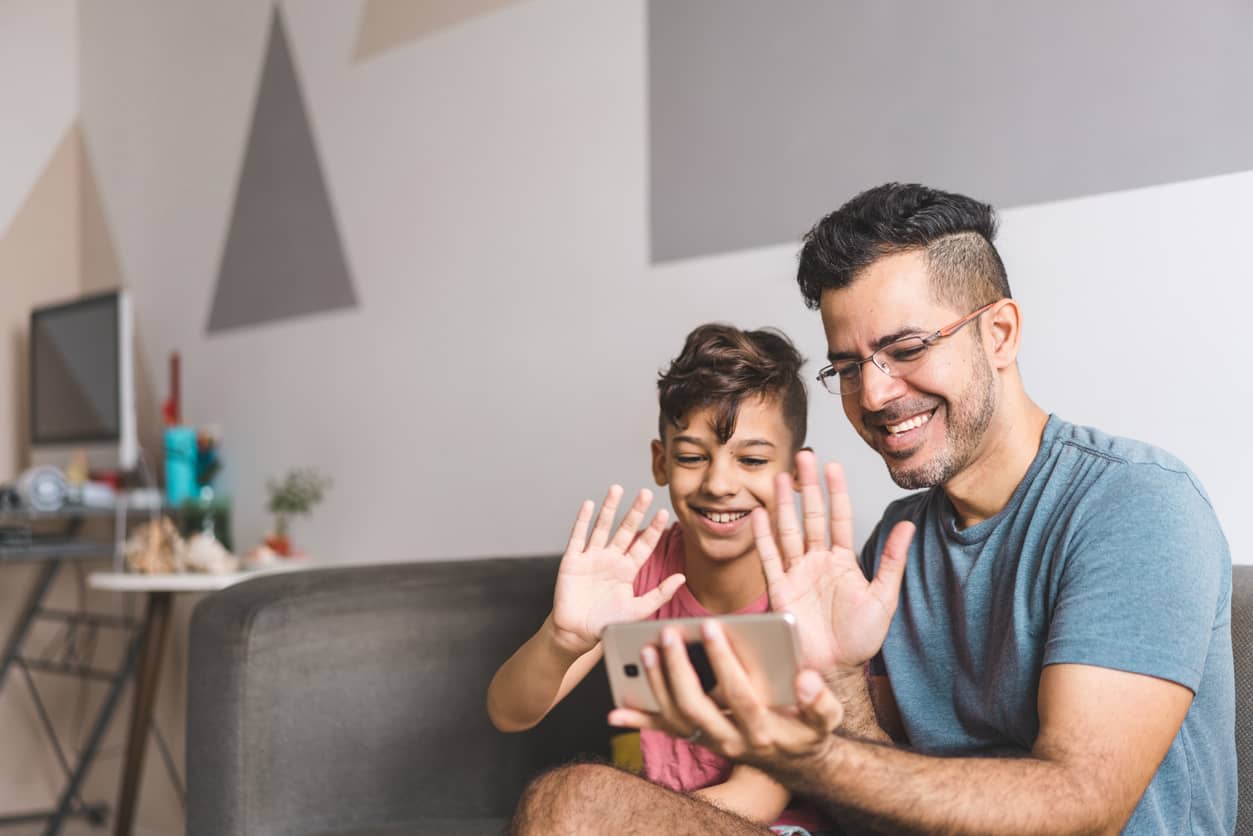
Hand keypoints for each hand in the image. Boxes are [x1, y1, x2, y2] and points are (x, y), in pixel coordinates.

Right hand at [550, 486, 681, 654]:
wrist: (577, 633)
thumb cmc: (607, 623)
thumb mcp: (638, 610)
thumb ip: (660, 594)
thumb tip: (682, 578)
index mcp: (627, 570)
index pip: (643, 545)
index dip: (653, 529)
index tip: (664, 513)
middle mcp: (611, 560)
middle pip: (625, 530)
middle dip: (635, 511)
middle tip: (646, 493)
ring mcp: (591, 558)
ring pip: (602, 527)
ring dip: (609, 508)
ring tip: (617, 489)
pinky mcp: (572, 561)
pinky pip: (578, 537)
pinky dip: (582, 521)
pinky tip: (589, 505)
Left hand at [607, 620, 842, 766]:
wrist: (791, 760)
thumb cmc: (807, 729)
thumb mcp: (825, 718)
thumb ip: (819, 700)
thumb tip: (805, 679)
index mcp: (762, 729)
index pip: (738, 693)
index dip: (723, 661)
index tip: (710, 626)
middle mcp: (730, 738)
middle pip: (695, 705)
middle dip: (678, 668)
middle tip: (667, 632)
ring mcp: (708, 740)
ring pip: (674, 716)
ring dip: (656, 684)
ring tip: (645, 650)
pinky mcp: (695, 738)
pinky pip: (663, 731)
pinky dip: (637, 720)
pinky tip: (614, 710)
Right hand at [756, 452, 914, 679]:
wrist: (833, 671)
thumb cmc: (858, 639)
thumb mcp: (883, 598)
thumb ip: (891, 560)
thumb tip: (907, 527)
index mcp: (842, 561)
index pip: (839, 518)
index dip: (836, 492)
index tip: (833, 466)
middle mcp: (817, 562)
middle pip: (811, 516)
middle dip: (808, 487)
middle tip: (805, 457)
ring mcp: (796, 574)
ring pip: (788, 530)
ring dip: (784, 504)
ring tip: (781, 478)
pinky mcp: (779, 589)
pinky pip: (769, 558)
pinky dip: (763, 537)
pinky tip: (759, 515)